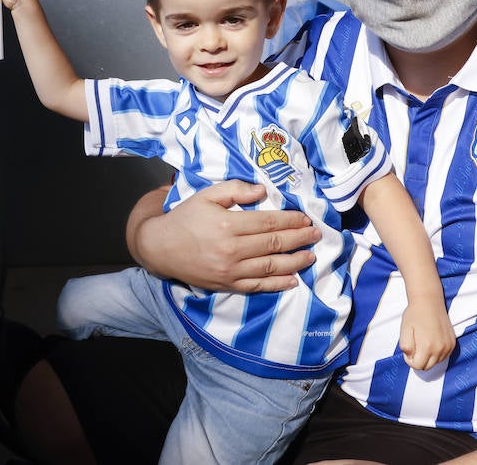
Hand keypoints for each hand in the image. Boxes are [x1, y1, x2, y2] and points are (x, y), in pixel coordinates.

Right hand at [134, 180, 321, 292]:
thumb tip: (263, 190)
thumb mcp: (206, 195)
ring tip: (311, 256)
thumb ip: (234, 190)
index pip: (268, 222)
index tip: (305, 218)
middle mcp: (232, 250)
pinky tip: (293, 280)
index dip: (290, 220)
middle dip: (299, 238)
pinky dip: (278, 284)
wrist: (160, 248)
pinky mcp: (227, 285)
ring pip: (271, 267)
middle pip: (274, 244)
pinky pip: (258, 286)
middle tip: (316, 234)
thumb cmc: (185, 218)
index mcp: (228, 225)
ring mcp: (230, 271)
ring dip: (295, 261)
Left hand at [398, 299, 455, 370]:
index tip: (408, 350)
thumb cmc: (414, 314)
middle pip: (427, 367)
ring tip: (422, 342)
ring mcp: (448, 346)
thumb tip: (410, 356)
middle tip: (414, 346)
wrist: (429, 301)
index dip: (409, 360)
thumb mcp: (404, 330)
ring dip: (428, 357)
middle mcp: (440, 349)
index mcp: (427, 347)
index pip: (418, 366)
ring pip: (436, 362)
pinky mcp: (452, 343)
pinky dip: (436, 353)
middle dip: (418, 360)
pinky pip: (444, 356)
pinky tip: (431, 341)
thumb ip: (405, 346)